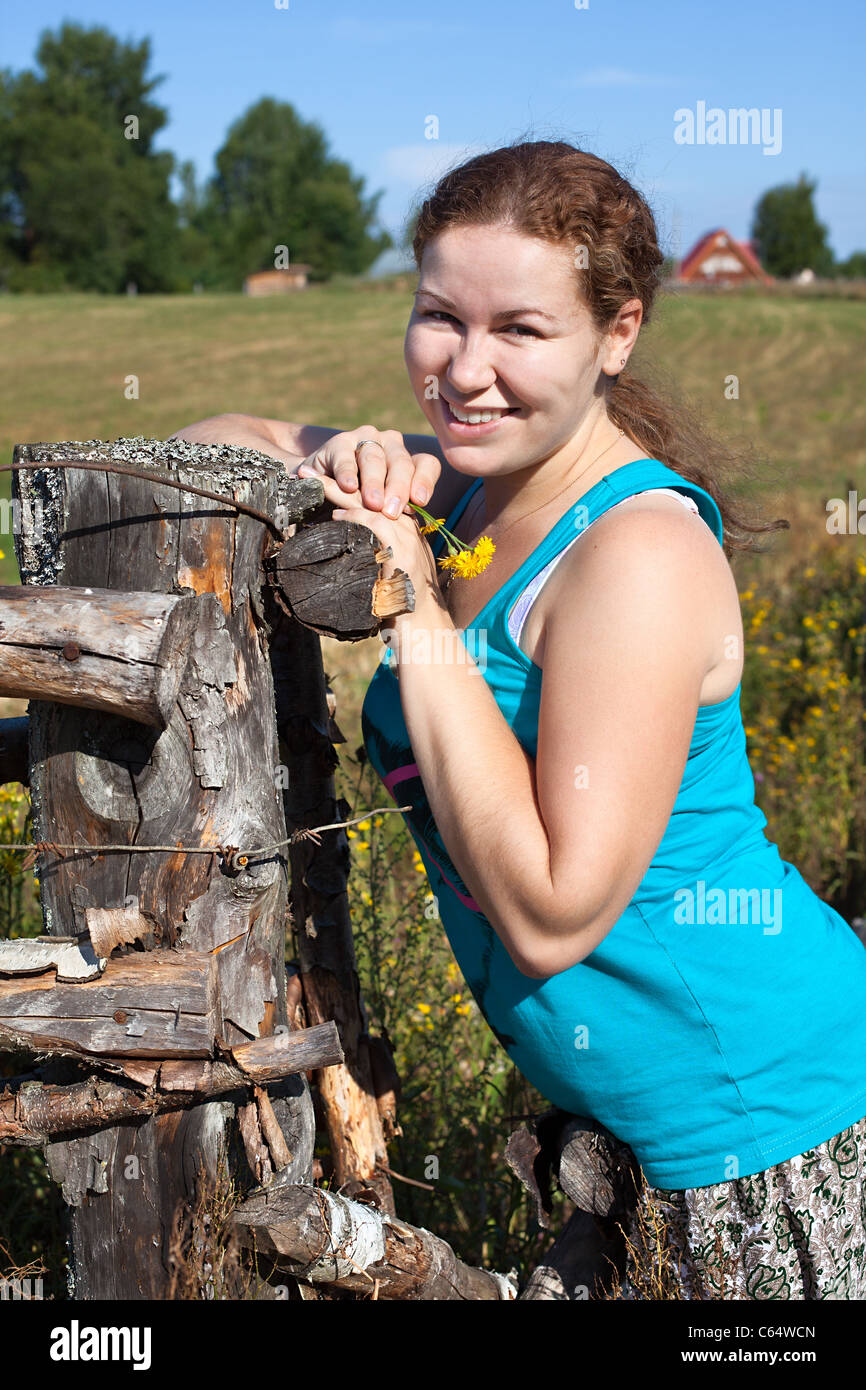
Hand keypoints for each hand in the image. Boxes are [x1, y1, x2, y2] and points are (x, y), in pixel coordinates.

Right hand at [294, 427, 440, 517]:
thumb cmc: (359, 503)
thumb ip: (398, 508)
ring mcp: (365, 439)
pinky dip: (346, 473)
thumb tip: (411, 516)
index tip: (420, 502)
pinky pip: (345, 458)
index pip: (426, 464)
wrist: (320, 491)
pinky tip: (347, 487)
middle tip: (391, 512)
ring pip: (375, 459)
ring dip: (374, 483)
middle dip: (397, 488)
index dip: (424, 481)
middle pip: (401, 462)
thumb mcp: (383, 507)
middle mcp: (390, 444)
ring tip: (372, 504)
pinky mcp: (340, 443)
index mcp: (407, 459)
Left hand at [314, 471, 448, 626]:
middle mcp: (409, 528)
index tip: (322, 475)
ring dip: (339, 489)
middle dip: (339, 478)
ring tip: (313, 480)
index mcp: (406, 528)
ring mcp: (407, 540)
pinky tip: (337, 514)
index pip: (375, 494)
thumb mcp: (390, 572)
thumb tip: (344, 548)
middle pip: (372, 492)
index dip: (348, 482)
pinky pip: (377, 526)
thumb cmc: (403, 609)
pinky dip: (356, 517)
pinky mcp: (402, 554)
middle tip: (308, 469)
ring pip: (372, 502)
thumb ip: (374, 553)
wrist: (426, 632)